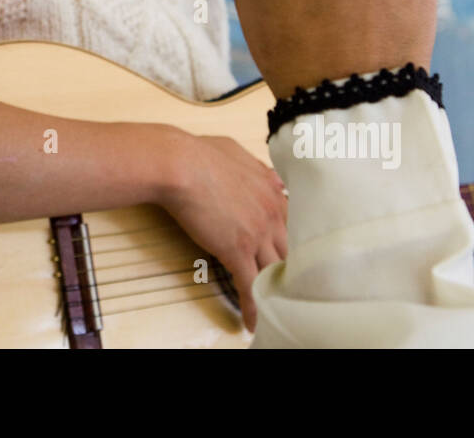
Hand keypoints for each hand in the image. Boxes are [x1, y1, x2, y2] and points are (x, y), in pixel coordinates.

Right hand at [160, 133, 287, 331]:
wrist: (179, 163)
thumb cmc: (197, 153)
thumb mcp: (235, 152)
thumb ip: (257, 168)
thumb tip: (269, 175)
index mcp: (272, 189)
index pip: (295, 222)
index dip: (295, 242)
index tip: (293, 256)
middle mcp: (271, 212)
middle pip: (292, 250)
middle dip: (292, 270)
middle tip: (290, 287)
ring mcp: (257, 232)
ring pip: (275, 271)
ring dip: (276, 292)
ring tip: (278, 309)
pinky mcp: (237, 249)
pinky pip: (250, 286)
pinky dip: (253, 307)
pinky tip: (253, 322)